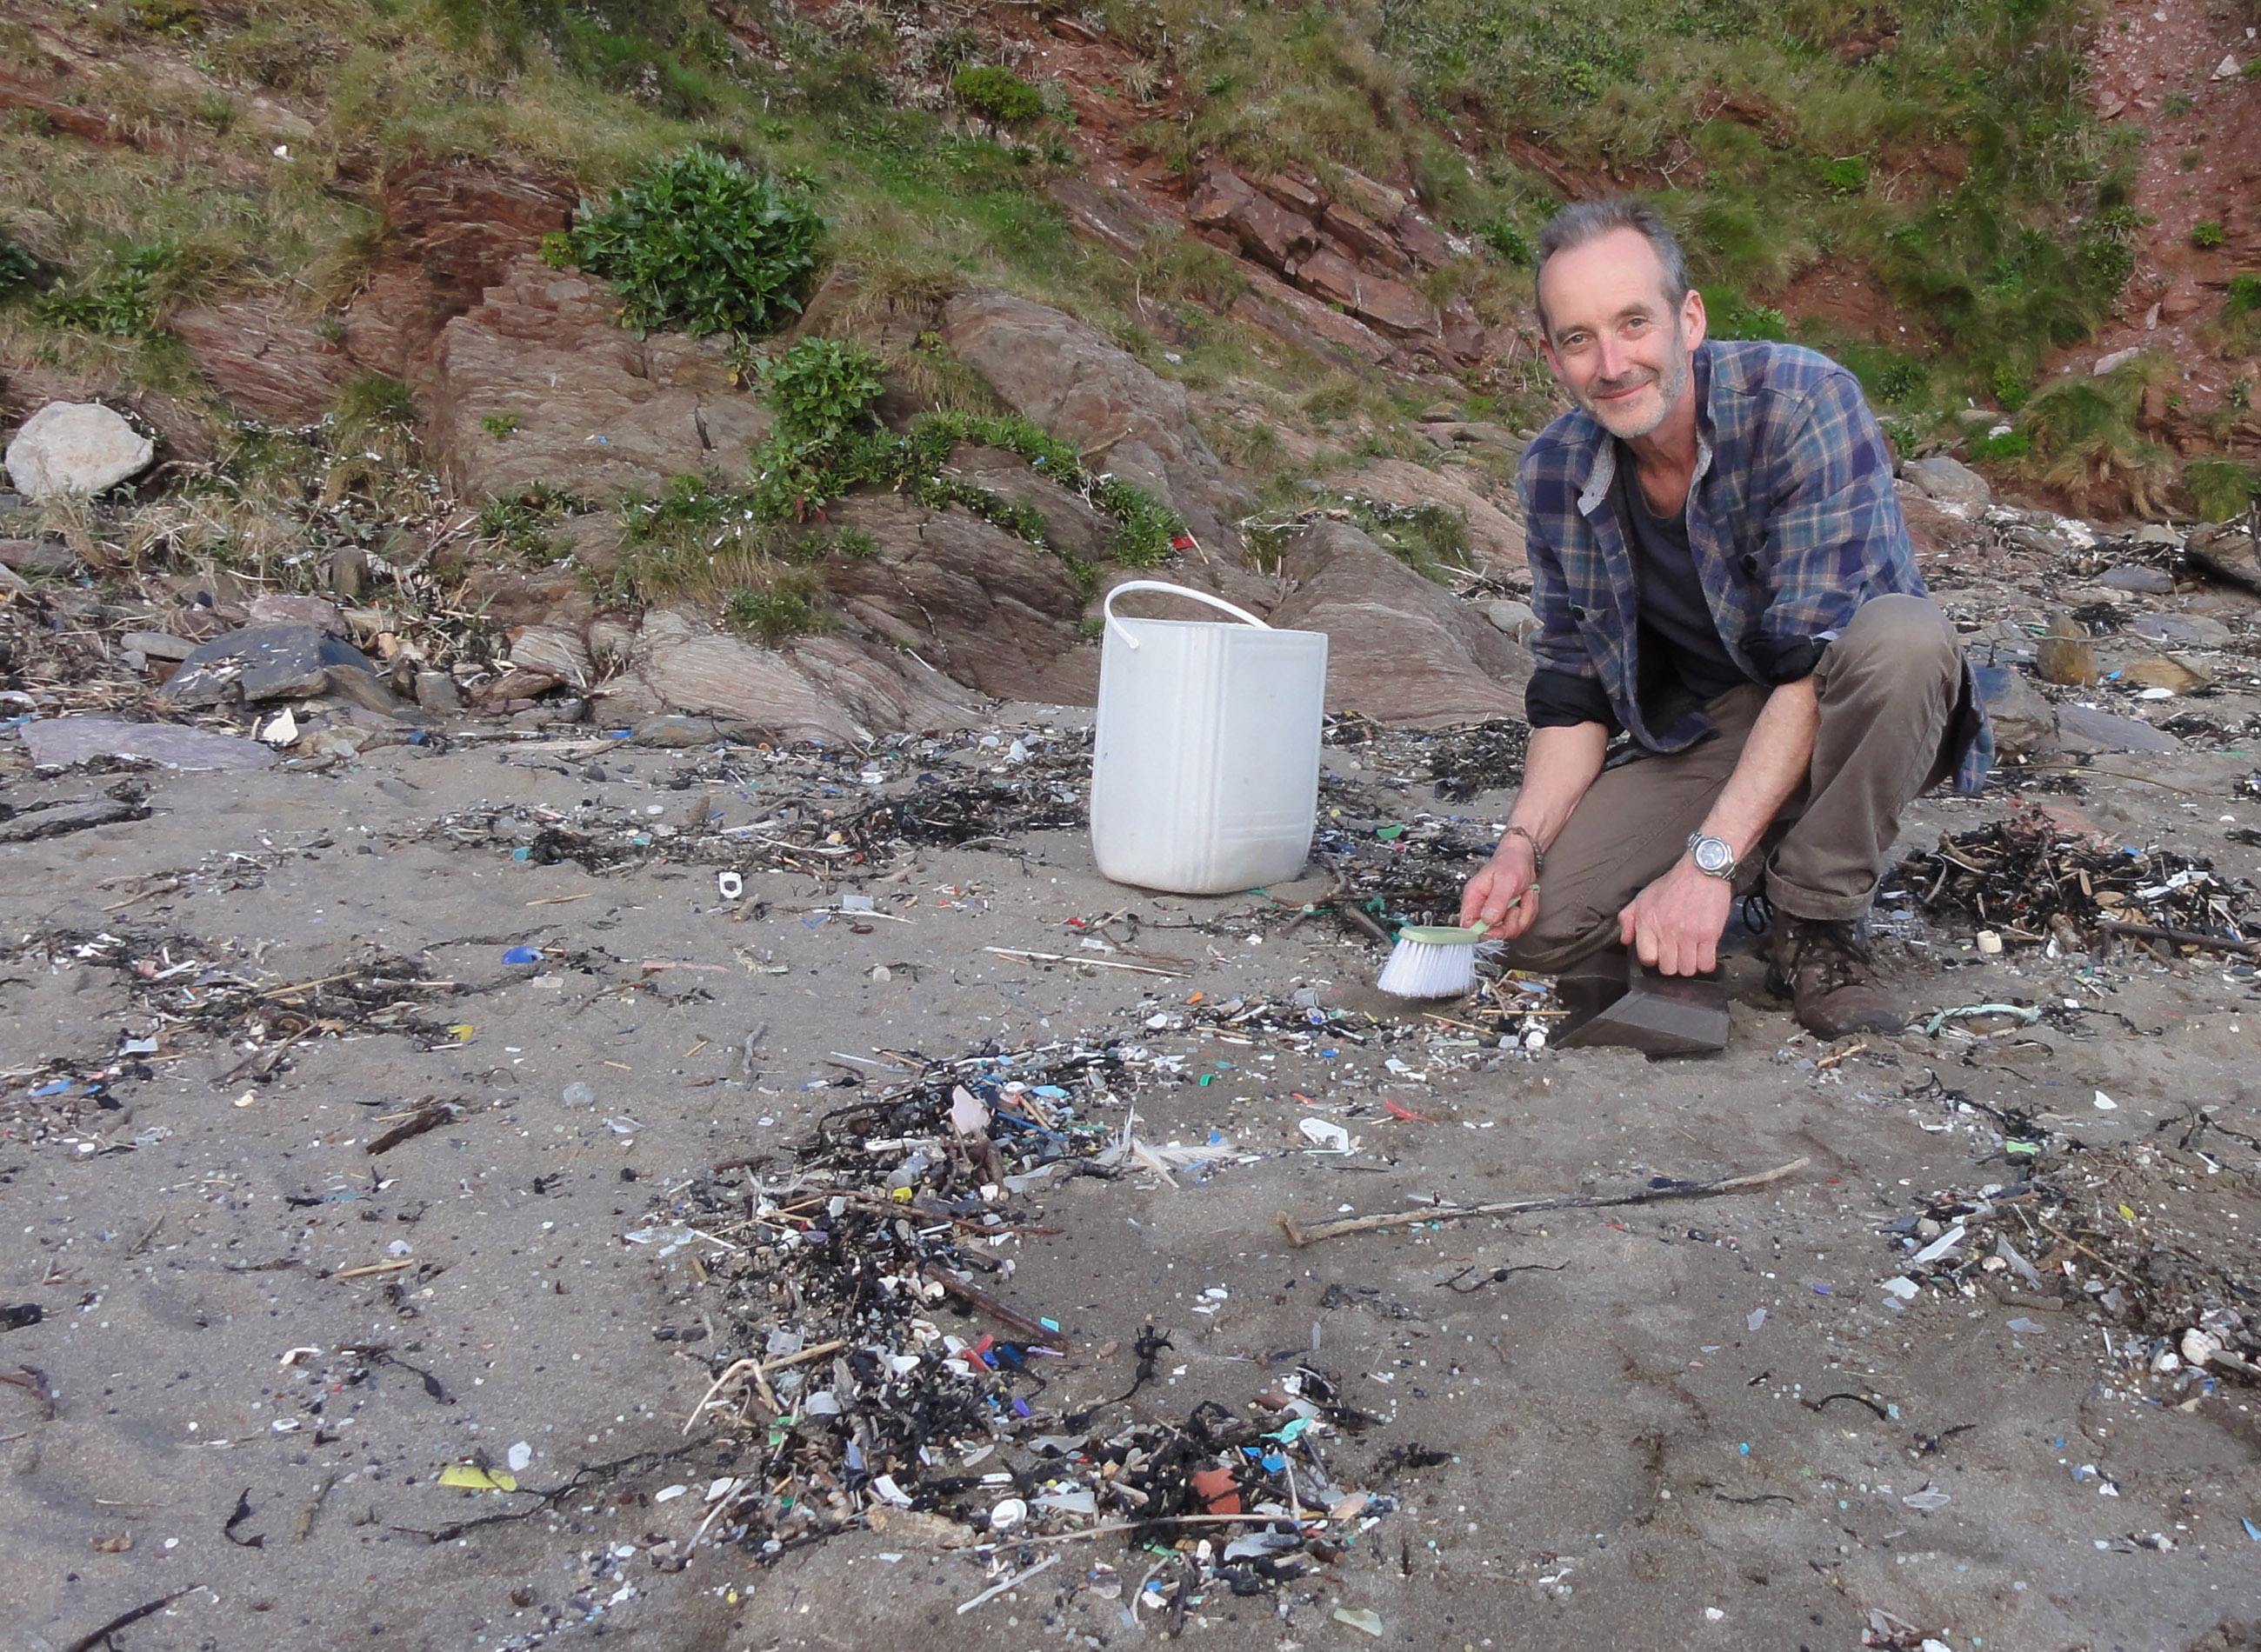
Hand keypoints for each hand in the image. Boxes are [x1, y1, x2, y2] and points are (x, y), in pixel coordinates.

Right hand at [1460, 837, 1539, 935]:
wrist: (1525, 856)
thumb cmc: (1511, 862)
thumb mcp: (1505, 881)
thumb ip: (1496, 901)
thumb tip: (1488, 921)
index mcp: (1474, 898)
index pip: (1467, 925)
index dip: (1481, 932)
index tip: (1496, 930)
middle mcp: (1483, 908)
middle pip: (1492, 933)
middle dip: (1510, 923)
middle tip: (1516, 908)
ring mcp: (1498, 912)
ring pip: (1510, 929)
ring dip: (1523, 913)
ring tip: (1522, 896)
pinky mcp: (1510, 914)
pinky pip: (1522, 923)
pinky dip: (1529, 910)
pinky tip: (1526, 897)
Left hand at [1617, 859, 1734, 975]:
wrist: (1703, 871)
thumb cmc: (1674, 884)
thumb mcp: (1643, 897)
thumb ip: (1628, 919)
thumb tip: (1625, 940)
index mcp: (1648, 922)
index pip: (1647, 958)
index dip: (1653, 959)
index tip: (1659, 954)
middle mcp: (1667, 930)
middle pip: (1668, 968)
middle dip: (1672, 964)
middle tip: (1676, 955)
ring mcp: (1689, 935)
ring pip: (1687, 970)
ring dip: (1689, 965)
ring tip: (1690, 954)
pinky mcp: (1709, 935)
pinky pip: (1706, 965)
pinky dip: (1705, 964)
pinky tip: (1703, 954)